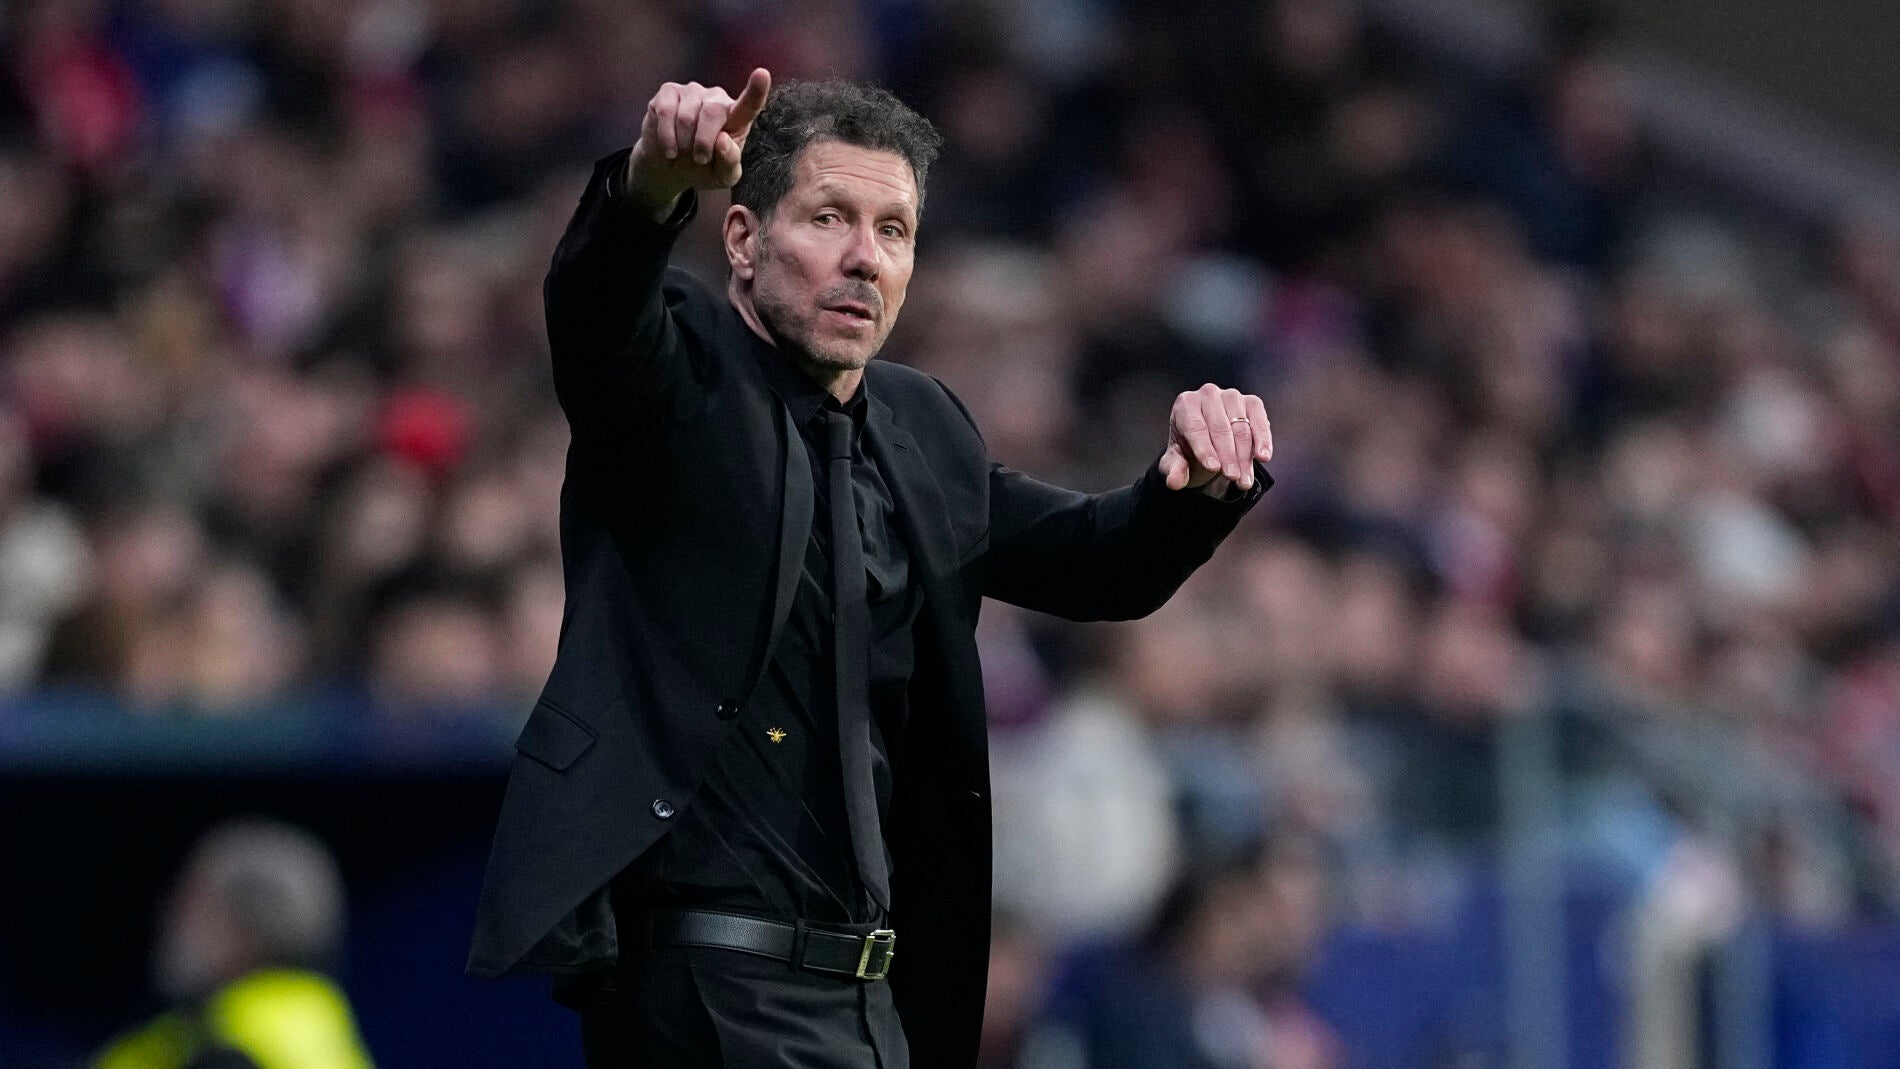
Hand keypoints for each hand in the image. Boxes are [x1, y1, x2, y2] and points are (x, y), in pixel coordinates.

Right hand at [625, 68, 771, 219]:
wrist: (671, 167)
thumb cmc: (703, 169)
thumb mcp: (722, 177)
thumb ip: (729, 163)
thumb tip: (723, 140)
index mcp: (737, 118)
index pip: (749, 104)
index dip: (756, 90)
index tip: (762, 74)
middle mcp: (716, 99)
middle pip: (712, 112)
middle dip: (703, 142)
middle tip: (700, 159)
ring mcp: (692, 91)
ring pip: (687, 115)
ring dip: (684, 143)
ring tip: (684, 153)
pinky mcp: (668, 92)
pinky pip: (666, 111)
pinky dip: (667, 136)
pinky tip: (670, 148)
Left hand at [1159, 384, 1272, 495]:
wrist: (1209, 439)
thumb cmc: (1190, 447)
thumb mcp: (1177, 460)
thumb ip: (1174, 470)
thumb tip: (1173, 482)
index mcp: (1186, 404)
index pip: (1195, 427)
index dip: (1204, 448)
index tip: (1213, 468)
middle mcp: (1208, 394)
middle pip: (1220, 428)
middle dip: (1227, 456)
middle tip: (1231, 477)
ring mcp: (1232, 396)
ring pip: (1241, 428)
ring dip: (1245, 456)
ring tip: (1244, 480)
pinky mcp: (1252, 403)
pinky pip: (1259, 421)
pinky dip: (1263, 440)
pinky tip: (1263, 457)